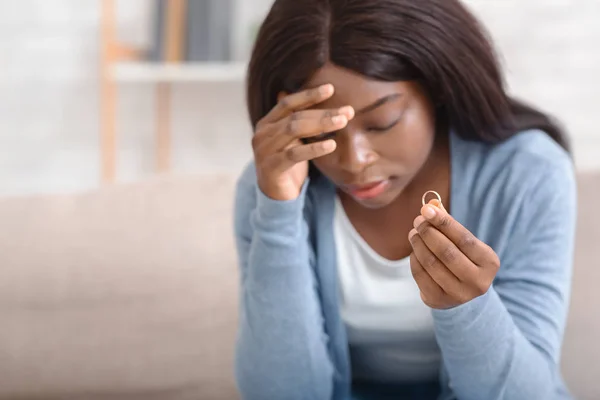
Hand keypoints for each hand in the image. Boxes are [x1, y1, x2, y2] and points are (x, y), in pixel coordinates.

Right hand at [252, 84, 354, 200]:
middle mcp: (262, 133)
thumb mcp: (294, 141)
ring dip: (321, 125)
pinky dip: (314, 148)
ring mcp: (264, 150)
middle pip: (295, 116)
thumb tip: (332, 108)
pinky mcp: (271, 167)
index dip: (309, 95)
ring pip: (294, 130)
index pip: (288, 103)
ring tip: (342, 122)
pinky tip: (331, 145)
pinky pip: (295, 154)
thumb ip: (303, 124)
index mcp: (267, 123)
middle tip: (346, 111)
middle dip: (323, 112)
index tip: (330, 88)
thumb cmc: (288, 165)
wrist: (275, 196)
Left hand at [408, 200, 500, 308]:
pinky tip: (415, 250)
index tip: (426, 209)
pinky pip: (420, 274)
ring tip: (413, 233)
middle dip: (428, 232)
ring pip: (431, 263)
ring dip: (418, 244)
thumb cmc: (463, 260)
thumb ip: (448, 223)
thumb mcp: (463, 243)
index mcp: (489, 263)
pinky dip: (414, 259)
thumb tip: (430, 203)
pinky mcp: (438, 300)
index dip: (444, 222)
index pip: (464, 238)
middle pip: (446, 251)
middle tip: (418, 221)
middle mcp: (477, 281)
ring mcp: (458, 294)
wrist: (461, 296)